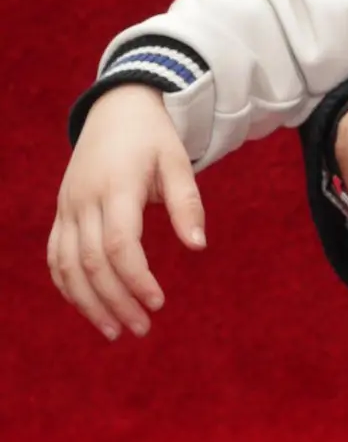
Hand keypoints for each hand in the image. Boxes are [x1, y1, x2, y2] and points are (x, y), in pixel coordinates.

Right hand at [50, 90, 205, 340]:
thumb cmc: (152, 139)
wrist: (115, 109)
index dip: (136, 278)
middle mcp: (84, 200)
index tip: (157, 302)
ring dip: (88, 303)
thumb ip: (188, 204)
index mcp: (115, 188)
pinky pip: (56, 256)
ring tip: (115, 331)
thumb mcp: (178, 162)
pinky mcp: (61, 212)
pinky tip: (88, 308)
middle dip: (116, 301)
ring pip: (67, 265)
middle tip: (142, 329)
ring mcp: (68, 207)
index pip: (120, 245)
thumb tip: (198, 247)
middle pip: (92, 263)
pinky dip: (68, 285)